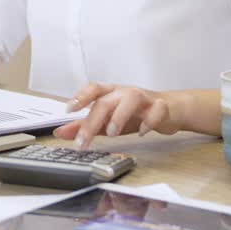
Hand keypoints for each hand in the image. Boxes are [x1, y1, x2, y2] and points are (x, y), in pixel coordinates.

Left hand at [53, 83, 181, 149]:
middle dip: (93, 120)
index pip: (94, 88)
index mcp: (112, 93)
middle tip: (83, 141)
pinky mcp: (161, 107)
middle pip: (107, 100)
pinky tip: (142, 132)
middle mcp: (126, 92)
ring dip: (120, 115)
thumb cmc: (136, 113)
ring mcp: (144, 98)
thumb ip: (85, 126)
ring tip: (112, 133)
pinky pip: (156, 110)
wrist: (170, 109)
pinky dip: (148, 121)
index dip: (81, 96)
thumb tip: (60, 132)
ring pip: (131, 98)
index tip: (69, 109)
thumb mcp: (108, 120)